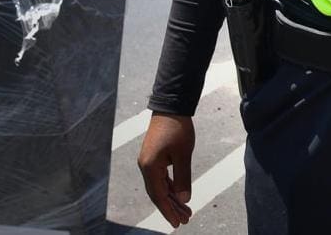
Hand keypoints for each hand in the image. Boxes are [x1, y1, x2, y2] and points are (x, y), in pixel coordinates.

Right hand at [137, 113, 195, 227]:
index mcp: (149, 167)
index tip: (177, 223)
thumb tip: (184, 199)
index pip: (159, 196)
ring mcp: (148, 162)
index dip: (168, 210)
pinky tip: (179, 195)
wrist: (171, 107)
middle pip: (158, 194)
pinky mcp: (154, 158)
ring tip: (185, 211)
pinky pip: (161, 178)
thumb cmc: (178, 128)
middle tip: (184, 220)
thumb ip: (183, 177)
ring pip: (160, 186)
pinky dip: (170, 187)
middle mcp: (145, 167)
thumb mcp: (183, 154)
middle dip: (171, 208)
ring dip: (172, 198)